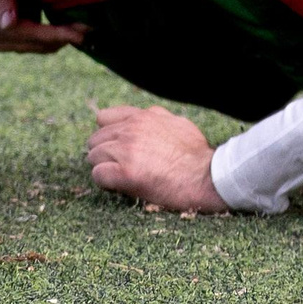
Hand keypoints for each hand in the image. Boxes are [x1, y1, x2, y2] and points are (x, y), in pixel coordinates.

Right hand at [0, 0, 86, 53]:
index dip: (54, 35)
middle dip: (65, 36)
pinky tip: (76, 28)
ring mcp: (11, 44)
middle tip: (91, 28)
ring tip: (88, 27)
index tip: (78, 33)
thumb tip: (8, 24)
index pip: (28, 35)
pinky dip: (61, 37)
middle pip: (39, 45)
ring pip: (45, 47)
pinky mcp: (22, 43)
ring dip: (66, 38)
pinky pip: (46, 45)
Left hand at [85, 105, 228, 212]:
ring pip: (94, 157)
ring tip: (121, 179)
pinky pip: (98, 175)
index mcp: (143, 116)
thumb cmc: (198, 155)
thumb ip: (158, 120)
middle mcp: (131, 129)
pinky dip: (106, 183)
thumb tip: (150, 119)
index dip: (108, 135)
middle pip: (95, 140)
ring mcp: (127, 149)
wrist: (208, 177)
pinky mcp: (125, 173)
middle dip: (105, 154)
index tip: (117, 148)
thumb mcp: (178, 124)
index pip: (104, 118)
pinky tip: (120, 187)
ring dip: (104, 168)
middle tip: (119, 168)